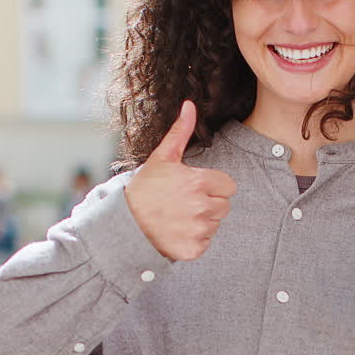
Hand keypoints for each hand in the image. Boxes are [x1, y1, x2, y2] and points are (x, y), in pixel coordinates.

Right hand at [124, 101, 236, 259]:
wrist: (125, 224)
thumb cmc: (144, 188)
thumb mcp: (162, 158)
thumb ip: (180, 133)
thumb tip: (190, 105)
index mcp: (199, 182)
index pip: (229, 187)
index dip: (213, 187)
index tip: (194, 188)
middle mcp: (202, 207)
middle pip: (224, 206)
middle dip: (209, 204)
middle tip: (184, 203)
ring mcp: (199, 230)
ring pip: (215, 225)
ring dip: (202, 222)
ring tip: (178, 217)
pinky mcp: (194, 249)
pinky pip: (206, 243)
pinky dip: (194, 240)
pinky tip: (177, 232)